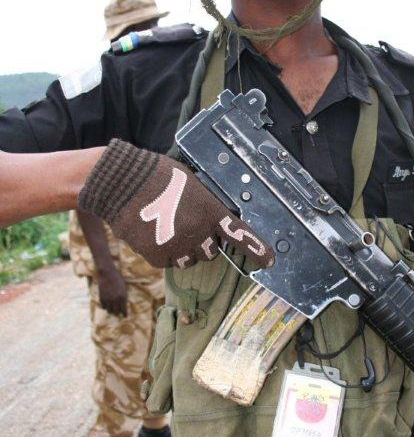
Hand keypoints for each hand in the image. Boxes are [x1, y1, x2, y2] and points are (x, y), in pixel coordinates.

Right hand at [78, 139, 273, 269]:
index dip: (256, 249)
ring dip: (184, 249)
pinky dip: (163, 252)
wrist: (122, 183)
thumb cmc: (156, 175)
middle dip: (204, 242)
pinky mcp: (158, 256)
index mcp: (210, 210)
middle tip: (187, 226)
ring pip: (190, 260)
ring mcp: (178, 246)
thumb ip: (204, 203)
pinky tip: (153, 232)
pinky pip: (168, 262)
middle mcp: (198, 232)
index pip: (239, 234)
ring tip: (167, 228)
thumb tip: (208, 218)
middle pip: (211, 251)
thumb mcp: (190, 182)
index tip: (268, 260)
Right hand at [97, 264, 126, 315]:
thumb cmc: (118, 279)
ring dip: (111, 311)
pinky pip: (103, 306)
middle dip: (117, 313)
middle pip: (116, 312)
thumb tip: (123, 305)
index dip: (124, 314)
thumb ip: (123, 296)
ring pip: (109, 310)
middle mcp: (115, 299)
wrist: (108, 273)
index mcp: (123, 296)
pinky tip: (106, 306)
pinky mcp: (102, 297)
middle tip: (118, 314)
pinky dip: (105, 307)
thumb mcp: (124, 287)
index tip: (125, 316)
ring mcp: (108, 299)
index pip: (124, 309)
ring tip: (112, 310)